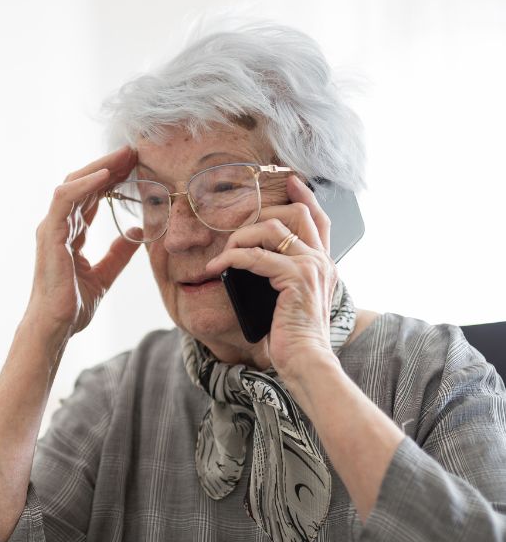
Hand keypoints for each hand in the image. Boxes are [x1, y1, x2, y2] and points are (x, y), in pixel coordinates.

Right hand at [25, 146, 140, 342]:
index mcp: (70, 234)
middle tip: (134, 151)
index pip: (92, 197)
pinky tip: (106, 175)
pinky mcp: (49, 233)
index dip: (112, 179)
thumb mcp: (104, 275)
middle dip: (108, 166)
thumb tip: (136, 233)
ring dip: (99, 167)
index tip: (136, 166)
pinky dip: (85, 184)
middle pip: (83, 184)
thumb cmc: (72, 306)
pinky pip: (65, 199)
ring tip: (124, 155)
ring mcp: (52, 228)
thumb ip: (118, 254)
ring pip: (73, 184)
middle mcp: (58, 226)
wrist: (56, 326)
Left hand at [205, 176, 340, 382]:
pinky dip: (232, 258)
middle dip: (260, 215)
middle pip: (295, 214)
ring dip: (240, 238)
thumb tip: (249, 261)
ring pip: (271, 229)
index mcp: (323, 265)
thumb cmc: (292, 338)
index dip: (304, 196)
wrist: (306, 361)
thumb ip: (280, 277)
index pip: (319, 219)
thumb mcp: (288, 301)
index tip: (288, 180)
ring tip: (223, 256)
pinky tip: (217, 267)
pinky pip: (256, 256)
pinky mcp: (296, 278)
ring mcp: (312, 267)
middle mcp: (322, 261)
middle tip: (234, 234)